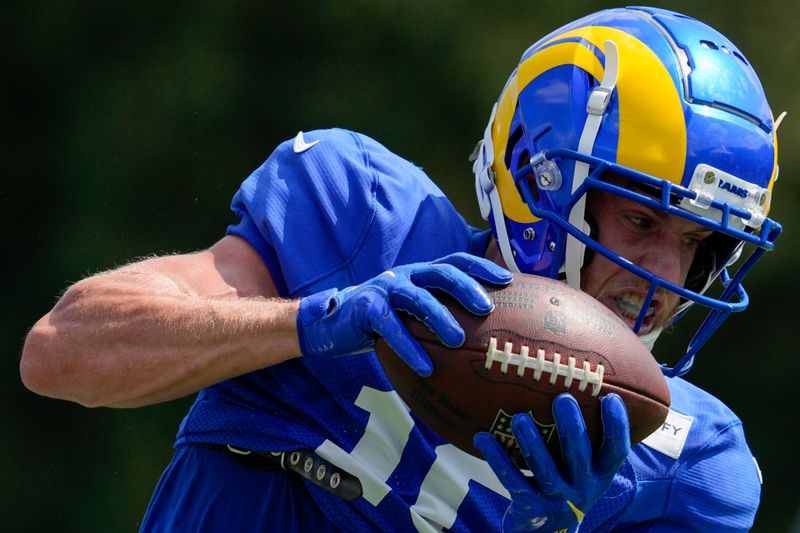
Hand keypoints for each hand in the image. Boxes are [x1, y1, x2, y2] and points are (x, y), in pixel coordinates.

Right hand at [296, 252, 511, 374]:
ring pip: (417, 297)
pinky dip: (409, 347)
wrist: (332, 324)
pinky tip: (425, 367)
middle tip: (488, 308)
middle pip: (441, 272)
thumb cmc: (381, 322)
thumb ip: (438, 314)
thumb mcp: (412, 313)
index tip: (508, 280)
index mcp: (420, 273)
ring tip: (459, 340)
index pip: (456, 261)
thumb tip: (484, 337)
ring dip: (440, 318)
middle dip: (467, 286)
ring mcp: (385, 288)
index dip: (481, 268)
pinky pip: (391, 327)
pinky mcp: (366, 308)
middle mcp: (405, 274)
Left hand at [474, 393, 629, 532]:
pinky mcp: (530, 507)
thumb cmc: (565, 485)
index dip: (617, 426)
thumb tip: (575, 382)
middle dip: (572, 428)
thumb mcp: (582, 469)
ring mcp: (557, 500)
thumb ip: (584, 438)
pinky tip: (482, 436)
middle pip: (580, 457)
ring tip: (519, 419)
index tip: (609, 397)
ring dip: (531, 443)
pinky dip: (496, 457)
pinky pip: (512, 480)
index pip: (616, 451)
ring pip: (545, 471)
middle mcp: (583, 488)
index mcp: (599, 475)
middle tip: (563, 398)